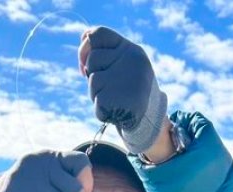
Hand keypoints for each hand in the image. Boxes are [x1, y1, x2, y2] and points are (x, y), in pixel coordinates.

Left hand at [79, 27, 167, 155]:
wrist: (148, 117)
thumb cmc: (129, 89)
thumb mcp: (121, 66)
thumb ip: (104, 56)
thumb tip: (84, 54)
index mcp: (131, 50)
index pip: (98, 34)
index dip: (87, 46)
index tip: (85, 61)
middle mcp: (131, 60)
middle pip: (93, 59)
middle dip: (94, 73)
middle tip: (111, 85)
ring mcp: (124, 79)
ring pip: (93, 80)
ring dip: (97, 92)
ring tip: (116, 97)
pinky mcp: (116, 98)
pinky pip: (96, 100)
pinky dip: (101, 107)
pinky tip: (116, 109)